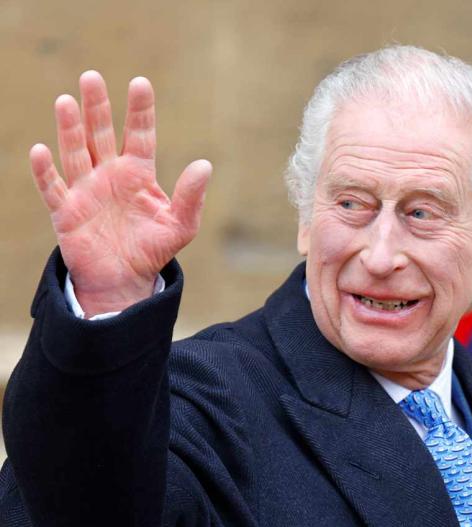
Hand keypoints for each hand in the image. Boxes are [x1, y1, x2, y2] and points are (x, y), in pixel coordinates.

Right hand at [30, 71, 211, 315]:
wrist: (124, 279)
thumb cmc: (153, 249)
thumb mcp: (181, 225)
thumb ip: (192, 197)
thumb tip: (205, 165)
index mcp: (138, 174)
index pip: (140, 135)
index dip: (140, 110)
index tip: (140, 83)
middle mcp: (109, 175)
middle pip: (101, 134)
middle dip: (97, 107)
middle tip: (91, 77)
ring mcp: (85, 190)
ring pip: (75, 153)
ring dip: (70, 129)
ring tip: (66, 101)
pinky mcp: (66, 211)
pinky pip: (53, 188)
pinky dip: (46, 171)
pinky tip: (42, 151)